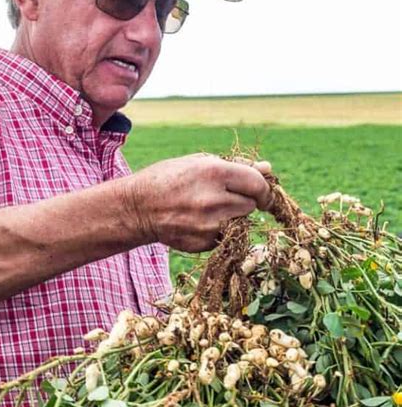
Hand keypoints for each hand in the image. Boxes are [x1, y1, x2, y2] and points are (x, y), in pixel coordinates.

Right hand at [124, 154, 272, 251]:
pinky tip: (199, 222)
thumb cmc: (169, 179)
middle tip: (226, 197)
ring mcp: (209, 225)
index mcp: (214, 172)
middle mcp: (213, 199)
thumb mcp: (199, 163)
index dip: (263, 188)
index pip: (257, 183)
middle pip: (251, 205)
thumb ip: (236, 166)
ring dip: (233, 216)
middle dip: (244, 201)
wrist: (138, 208)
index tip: (261, 192)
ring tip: (209, 208)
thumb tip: (268, 169)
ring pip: (241, 222)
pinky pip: (226, 236)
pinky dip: (220, 230)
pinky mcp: (204, 243)